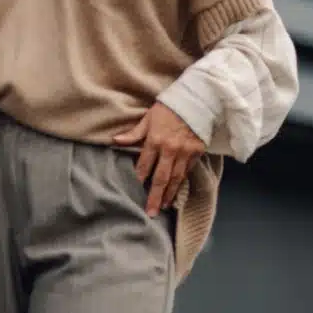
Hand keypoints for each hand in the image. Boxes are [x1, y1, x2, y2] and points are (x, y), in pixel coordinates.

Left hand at [114, 102, 205, 216]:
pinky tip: (177, 191)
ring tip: (164, 206)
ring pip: (176, 178)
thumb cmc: (169, 107)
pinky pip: (188, 171)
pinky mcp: (197, 153)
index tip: (134, 190)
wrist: (197, 100)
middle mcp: (170, 150)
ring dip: (169, 194)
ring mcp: (185, 153)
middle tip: (150, 212)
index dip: (139, 179)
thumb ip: (134, 133)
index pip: (144, 165)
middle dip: (154, 196)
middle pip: (161, 178)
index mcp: (155, 140)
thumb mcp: (149, 117)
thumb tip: (115, 141)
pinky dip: (182, 183)